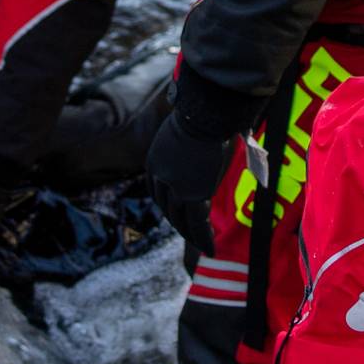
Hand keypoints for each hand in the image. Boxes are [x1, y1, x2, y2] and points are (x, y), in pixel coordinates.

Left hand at [144, 113, 233, 258]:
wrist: (203, 115)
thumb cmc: (200, 115)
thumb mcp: (185, 132)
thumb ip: (187, 146)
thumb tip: (202, 143)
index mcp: (153, 162)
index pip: (157, 192)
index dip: (168, 205)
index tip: (178, 213)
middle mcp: (160, 178)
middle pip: (167, 207)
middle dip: (178, 222)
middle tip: (190, 233)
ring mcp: (175, 187)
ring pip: (181, 219)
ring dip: (191, 234)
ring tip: (202, 245)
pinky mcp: (192, 194)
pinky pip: (197, 222)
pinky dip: (203, 238)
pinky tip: (210, 249)